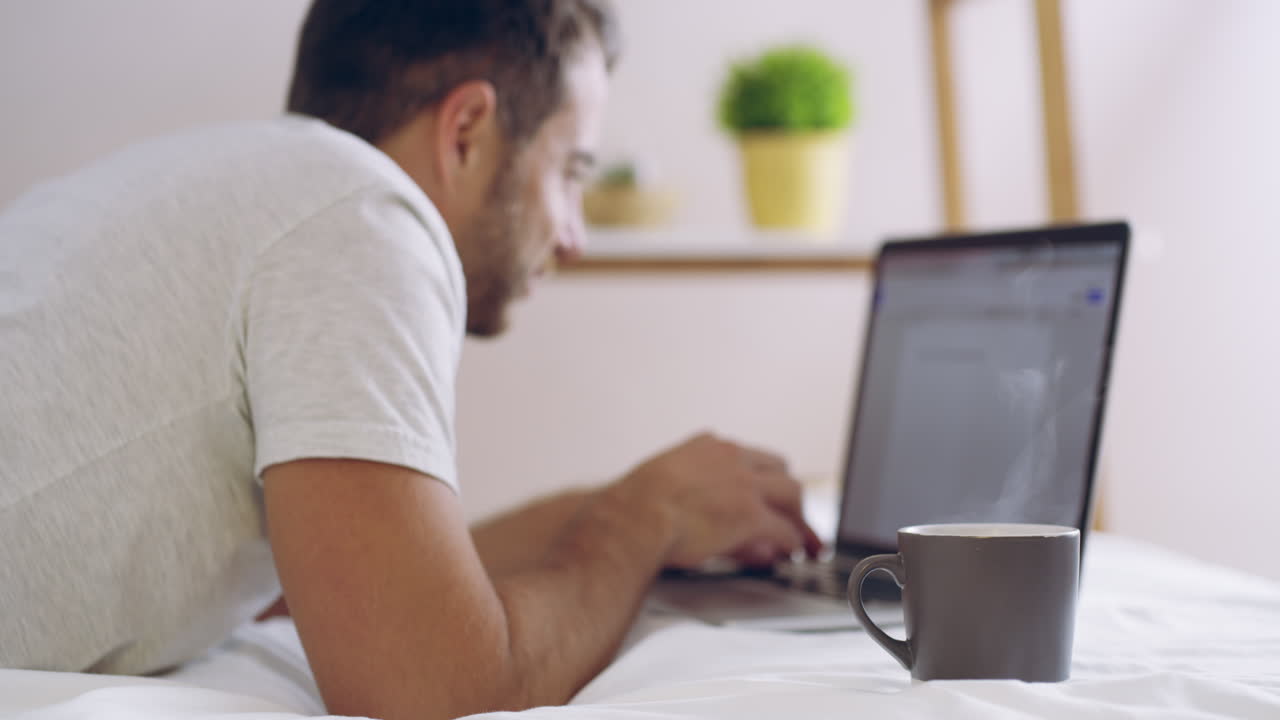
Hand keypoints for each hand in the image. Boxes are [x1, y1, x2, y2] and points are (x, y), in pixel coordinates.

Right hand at [613, 433, 823, 568]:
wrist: (631, 520)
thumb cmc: (632, 509)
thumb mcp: (663, 487)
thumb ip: (693, 495)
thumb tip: (710, 510)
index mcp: (707, 446)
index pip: (748, 457)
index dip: (761, 479)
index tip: (764, 493)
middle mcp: (731, 457)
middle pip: (778, 469)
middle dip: (788, 494)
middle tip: (794, 515)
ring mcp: (744, 484)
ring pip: (791, 493)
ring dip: (799, 517)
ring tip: (804, 538)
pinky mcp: (751, 514)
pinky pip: (784, 529)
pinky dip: (792, 542)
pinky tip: (793, 554)